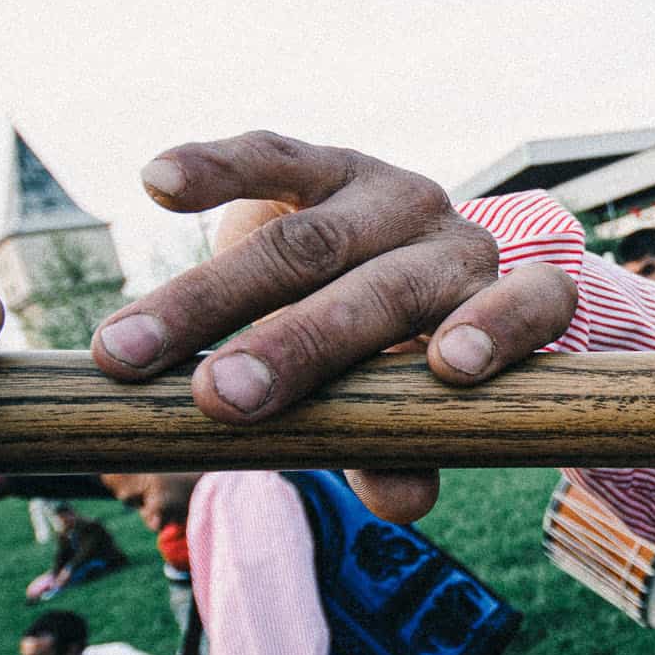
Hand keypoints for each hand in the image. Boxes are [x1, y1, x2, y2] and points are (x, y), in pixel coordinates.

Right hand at [90, 132, 575, 520]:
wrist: (374, 266)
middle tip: (217, 399)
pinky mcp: (322, 161)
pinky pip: (268, 155)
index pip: (527, 306)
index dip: (497, 332)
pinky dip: (211, 166)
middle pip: (376, 292)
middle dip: (294, 346)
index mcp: (494, 304)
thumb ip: (399, 453)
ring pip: (300, 243)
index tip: (451, 370)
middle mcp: (449, 240)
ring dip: (208, 295)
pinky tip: (157, 182)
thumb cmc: (392, 368)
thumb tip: (402, 499)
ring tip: (127, 350)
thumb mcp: (402, 414)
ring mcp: (385, 194)